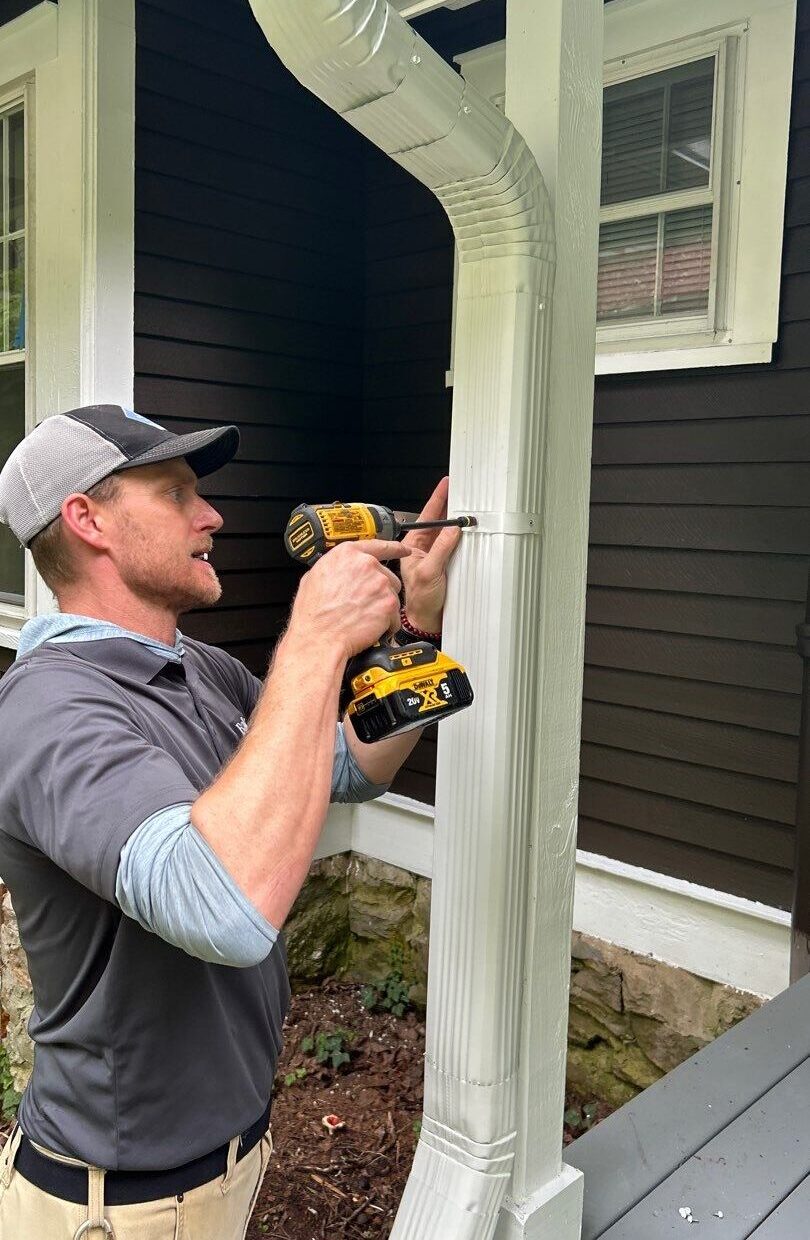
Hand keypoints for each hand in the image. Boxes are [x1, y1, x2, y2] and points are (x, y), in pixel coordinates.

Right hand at [291, 540, 409, 660]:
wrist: (319, 638)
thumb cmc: (313, 614)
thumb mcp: (313, 578)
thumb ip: (334, 567)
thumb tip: (341, 569)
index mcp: (347, 554)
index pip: (379, 545)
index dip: (394, 548)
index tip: (404, 550)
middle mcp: (366, 564)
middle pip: (387, 575)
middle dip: (379, 591)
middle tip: (362, 606)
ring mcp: (380, 583)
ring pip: (392, 595)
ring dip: (383, 608)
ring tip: (363, 619)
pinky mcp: (389, 604)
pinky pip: (395, 615)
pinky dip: (386, 625)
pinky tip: (369, 628)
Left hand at [400, 477, 461, 634]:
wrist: (429, 620)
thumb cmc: (420, 600)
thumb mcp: (429, 571)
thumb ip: (441, 548)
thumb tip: (452, 529)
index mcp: (414, 545)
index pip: (427, 515)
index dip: (438, 498)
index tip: (447, 484)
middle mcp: (424, 547)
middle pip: (440, 520)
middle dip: (451, 506)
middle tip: (462, 491)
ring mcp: (436, 555)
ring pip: (449, 532)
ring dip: (458, 522)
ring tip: (468, 509)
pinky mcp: (448, 563)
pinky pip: (457, 545)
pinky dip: (464, 537)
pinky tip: (471, 532)